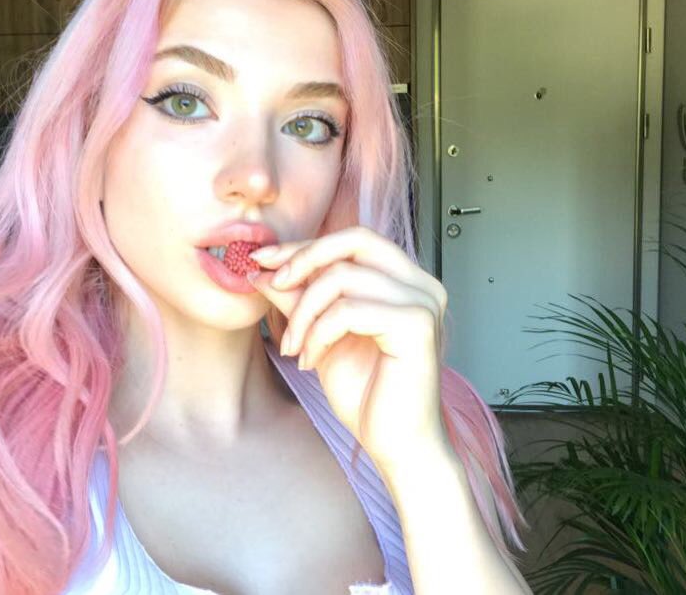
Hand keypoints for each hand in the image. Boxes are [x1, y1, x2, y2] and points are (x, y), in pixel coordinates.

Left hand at [247, 226, 452, 471]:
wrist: (396, 445)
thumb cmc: (368, 395)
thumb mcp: (321, 334)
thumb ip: (300, 297)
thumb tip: (262, 268)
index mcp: (406, 281)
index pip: (353, 240)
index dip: (305, 246)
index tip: (263, 261)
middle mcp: (421, 284)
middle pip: (355, 240)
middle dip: (304, 259)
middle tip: (271, 285)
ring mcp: (423, 303)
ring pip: (342, 278)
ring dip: (304, 312)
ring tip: (294, 347)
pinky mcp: (416, 326)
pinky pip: (348, 311)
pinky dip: (319, 333)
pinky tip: (311, 360)